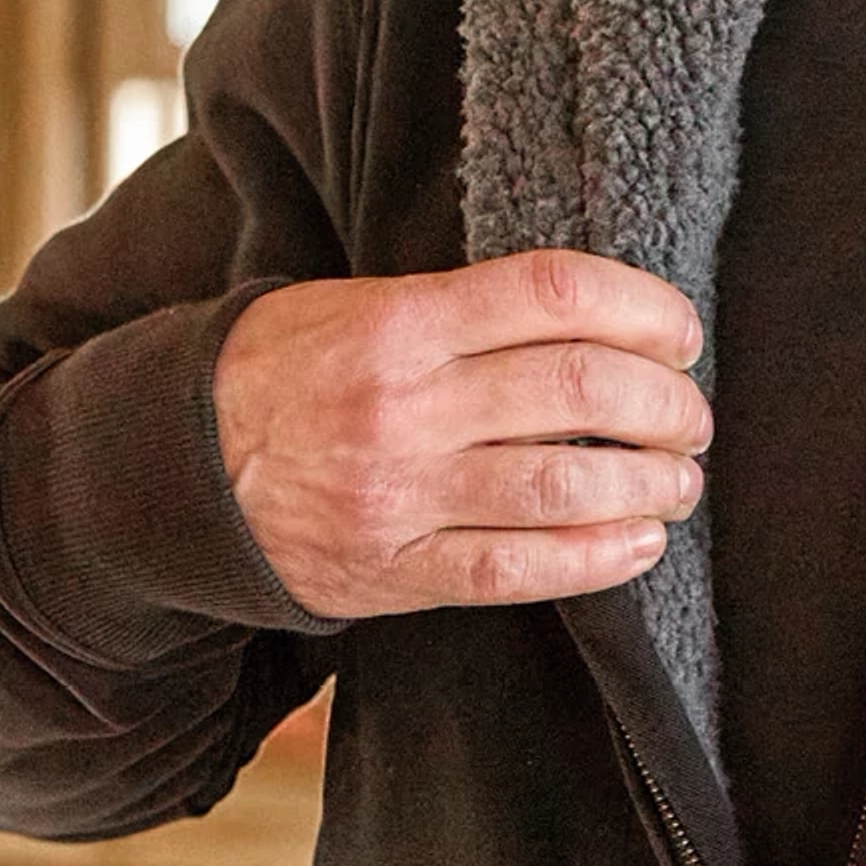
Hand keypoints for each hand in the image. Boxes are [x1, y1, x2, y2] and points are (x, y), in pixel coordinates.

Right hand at [211, 251, 708, 617]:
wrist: (173, 471)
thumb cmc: (283, 373)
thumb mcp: (354, 305)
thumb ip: (464, 308)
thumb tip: (597, 318)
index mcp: (397, 322)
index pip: (552, 295)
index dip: (641, 309)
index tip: (680, 332)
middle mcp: (404, 406)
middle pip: (579, 389)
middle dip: (664, 402)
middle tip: (691, 415)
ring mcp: (401, 495)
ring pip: (565, 486)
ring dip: (650, 483)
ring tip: (680, 480)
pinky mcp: (397, 571)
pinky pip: (520, 570)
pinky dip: (599, 558)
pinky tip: (640, 541)